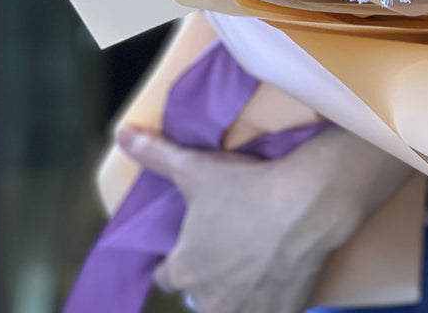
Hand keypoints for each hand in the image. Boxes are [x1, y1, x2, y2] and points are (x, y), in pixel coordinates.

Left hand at [117, 122, 412, 312]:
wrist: (306, 204)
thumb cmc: (245, 187)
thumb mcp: (196, 167)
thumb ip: (156, 155)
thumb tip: (121, 132)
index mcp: (186, 268)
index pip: (166, 276)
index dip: (175, 260)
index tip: (190, 244)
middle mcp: (211, 299)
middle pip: (201, 294)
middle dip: (210, 278)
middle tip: (229, 248)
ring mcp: (248, 310)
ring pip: (233, 307)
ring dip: (239, 293)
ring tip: (255, 262)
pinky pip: (270, 310)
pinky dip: (272, 298)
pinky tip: (281, 273)